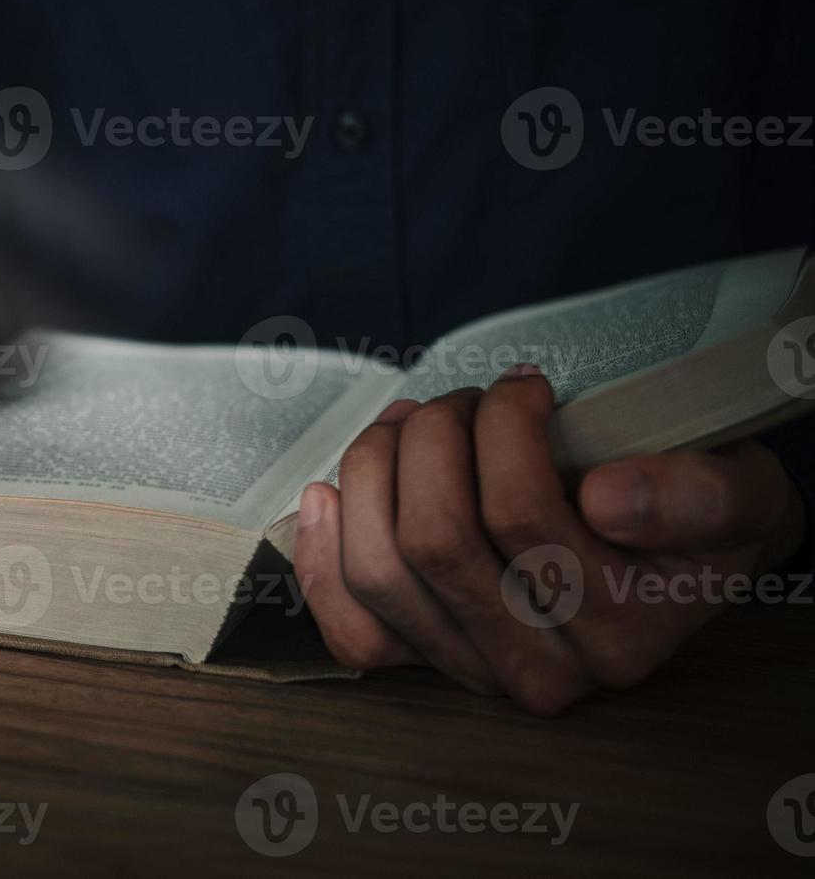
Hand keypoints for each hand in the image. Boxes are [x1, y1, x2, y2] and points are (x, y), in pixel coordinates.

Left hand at [294, 366, 806, 715]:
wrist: (677, 562)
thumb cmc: (695, 511)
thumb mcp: (736, 490)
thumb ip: (699, 494)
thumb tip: (610, 501)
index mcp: (620, 633)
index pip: (521, 514)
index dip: (504, 426)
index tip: (526, 386)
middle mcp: (542, 671)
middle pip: (434, 538)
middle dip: (432, 438)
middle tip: (462, 401)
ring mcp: (472, 670)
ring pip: (378, 569)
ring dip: (375, 470)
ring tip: (409, 425)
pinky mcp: (422, 660)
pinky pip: (349, 631)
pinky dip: (321, 558)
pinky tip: (328, 494)